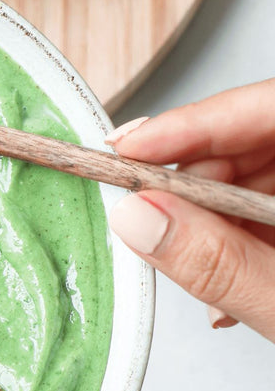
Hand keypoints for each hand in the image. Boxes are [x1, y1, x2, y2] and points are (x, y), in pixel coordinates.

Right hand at [107, 77, 274, 340]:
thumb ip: (220, 263)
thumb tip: (138, 218)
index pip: (269, 109)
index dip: (194, 123)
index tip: (128, 148)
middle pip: (252, 140)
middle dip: (190, 185)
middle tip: (141, 216)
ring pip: (249, 177)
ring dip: (207, 225)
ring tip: (197, 276)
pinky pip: (261, 208)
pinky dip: (233, 243)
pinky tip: (226, 281)